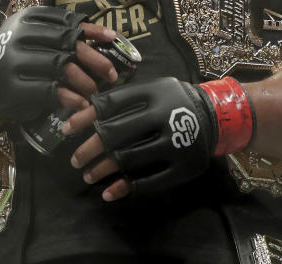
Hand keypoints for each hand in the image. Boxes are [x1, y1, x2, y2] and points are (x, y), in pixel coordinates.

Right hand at [0, 6, 117, 132]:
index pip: (65, 21)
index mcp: (25, 19)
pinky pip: (49, 90)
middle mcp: (17, 35)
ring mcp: (12, 60)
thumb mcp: (35, 41)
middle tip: (112, 73)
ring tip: (95, 90)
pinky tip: (81, 104)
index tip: (113, 38)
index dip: (91, 30)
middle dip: (94, 58)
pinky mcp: (12, 86)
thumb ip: (63, 36)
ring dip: (84, 80)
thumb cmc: (19, 62)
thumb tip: (106, 36)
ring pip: (60, 66)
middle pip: (66, 43)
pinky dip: (69, 98)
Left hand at [65, 77, 214, 200]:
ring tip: (88, 175)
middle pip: (116, 134)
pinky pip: (149, 182)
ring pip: (129, 159)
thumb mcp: (151, 90)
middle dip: (89, 148)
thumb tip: (81, 115)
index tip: (66, 129)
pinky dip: (125, 188)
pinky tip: (109, 192)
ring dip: (102, 169)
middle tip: (75, 160)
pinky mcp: (184, 167)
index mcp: (154, 93)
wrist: (215, 116)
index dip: (86, 117)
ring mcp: (176, 143)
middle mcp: (165, 116)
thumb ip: (122, 100)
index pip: (111, 104)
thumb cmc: (172, 101)